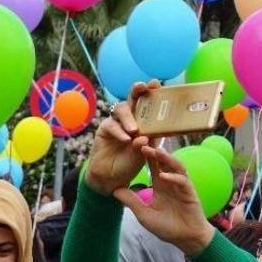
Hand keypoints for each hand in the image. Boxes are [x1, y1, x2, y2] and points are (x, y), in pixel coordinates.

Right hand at [84, 81, 157, 195]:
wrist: (111, 177)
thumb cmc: (130, 163)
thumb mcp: (142, 154)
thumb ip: (144, 145)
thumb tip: (145, 137)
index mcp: (145, 121)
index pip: (149, 103)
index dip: (152, 92)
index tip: (156, 83)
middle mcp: (131, 118)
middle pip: (133, 98)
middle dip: (138, 90)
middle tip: (142, 87)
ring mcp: (117, 122)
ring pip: (121, 108)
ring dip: (128, 117)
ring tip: (134, 130)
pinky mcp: (105, 129)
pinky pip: (111, 125)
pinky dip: (119, 132)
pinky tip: (125, 139)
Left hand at [114, 144, 215, 256]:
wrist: (186, 238)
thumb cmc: (167, 227)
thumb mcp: (143, 214)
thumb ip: (131, 201)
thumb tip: (113, 190)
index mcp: (160, 184)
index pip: (152, 164)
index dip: (144, 154)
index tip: (134, 143)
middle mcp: (171, 181)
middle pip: (164, 161)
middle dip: (154, 150)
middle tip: (143, 140)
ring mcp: (181, 186)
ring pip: (175, 166)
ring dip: (165, 159)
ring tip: (154, 152)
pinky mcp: (189, 193)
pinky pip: (182, 181)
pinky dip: (173, 178)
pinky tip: (163, 176)